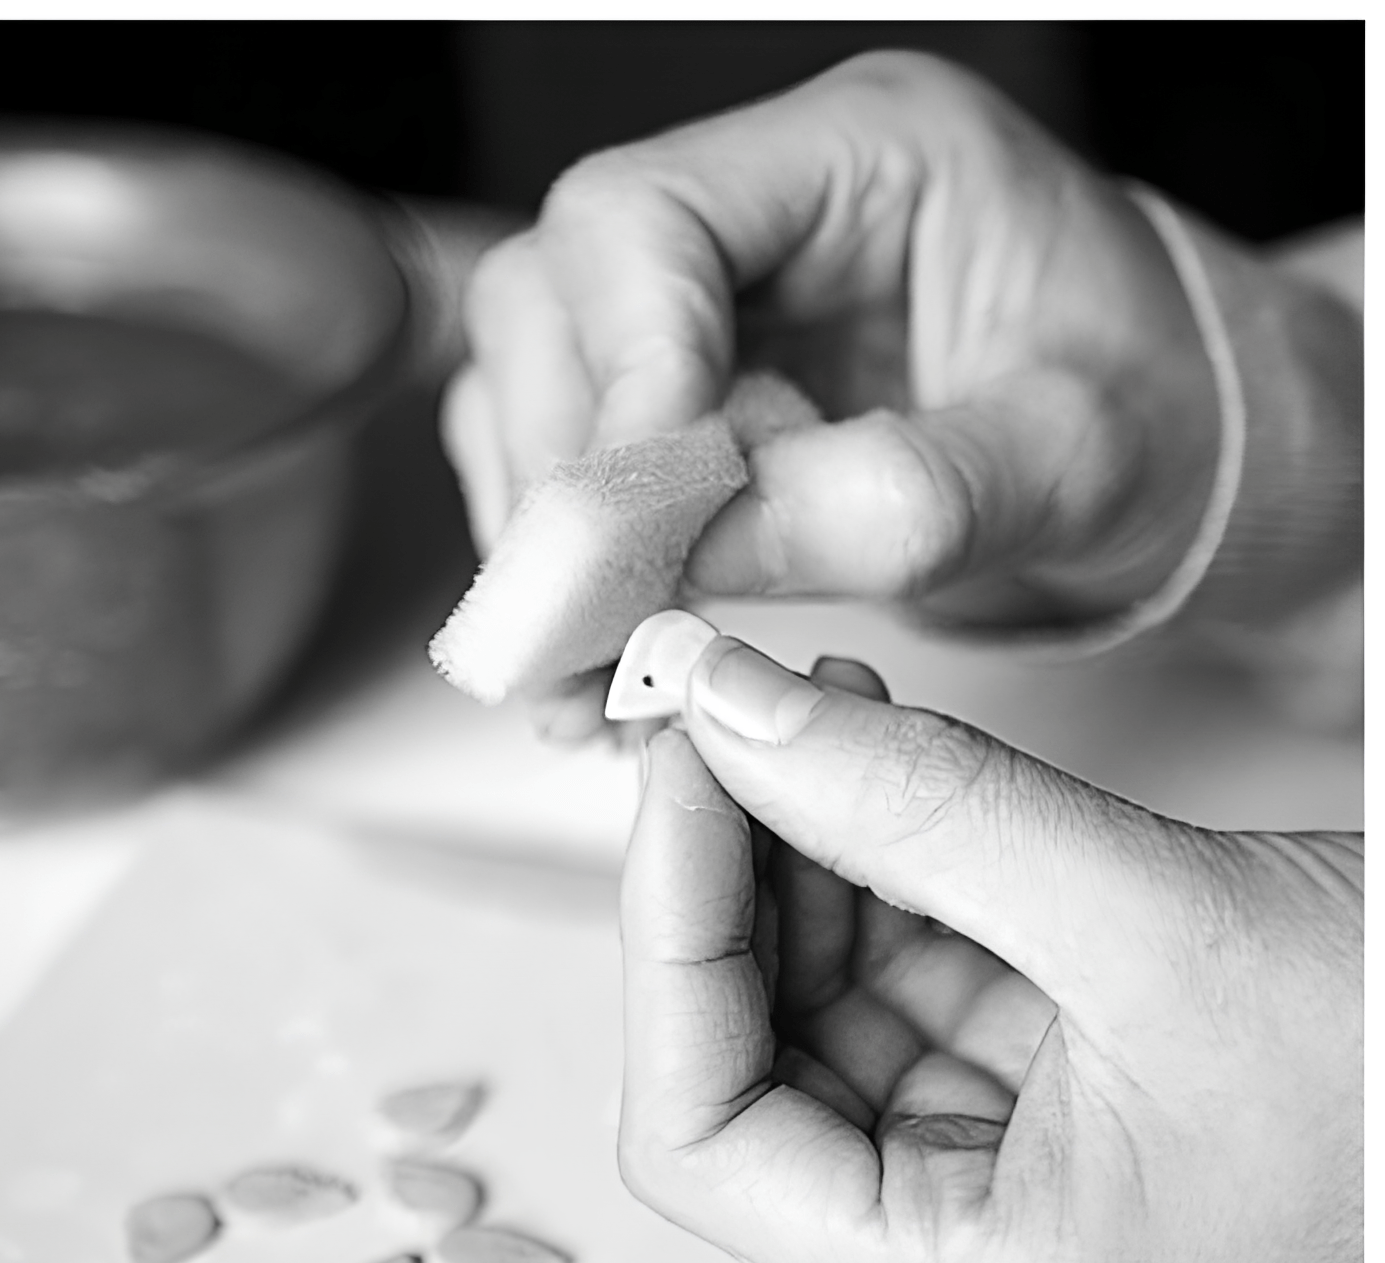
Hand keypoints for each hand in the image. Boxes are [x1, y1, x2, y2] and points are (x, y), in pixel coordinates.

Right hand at [444, 51, 1222, 736]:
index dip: (620, 375)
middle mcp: (760, 216)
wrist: (1167, 450)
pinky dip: (576, 564)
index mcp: (863, 157)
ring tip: (597, 664)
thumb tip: (710, 554)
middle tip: (597, 628)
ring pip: (536, 388)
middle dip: (566, 482)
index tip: (642, 531)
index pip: (646, 221)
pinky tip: (611, 647)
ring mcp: (714, 306)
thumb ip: (908, 501)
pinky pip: (575, 463)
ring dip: (551, 538)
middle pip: (553, 303)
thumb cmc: (1153, 415)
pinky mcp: (695, 394)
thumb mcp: (1078, 461)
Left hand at [618, 640, 1361, 1262]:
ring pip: (817, 985)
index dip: (667, 940)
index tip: (678, 772)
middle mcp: (963, 1239)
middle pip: (750, 1046)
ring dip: (795, 838)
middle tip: (719, 714)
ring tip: (800, 708)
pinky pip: (901, 949)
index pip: (704, 1137)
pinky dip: (871, 845)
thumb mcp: (1149, 918)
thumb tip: (733, 711)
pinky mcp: (1033, 1065)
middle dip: (725, 867)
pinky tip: (865, 747)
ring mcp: (993, 1152)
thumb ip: (917, 807)